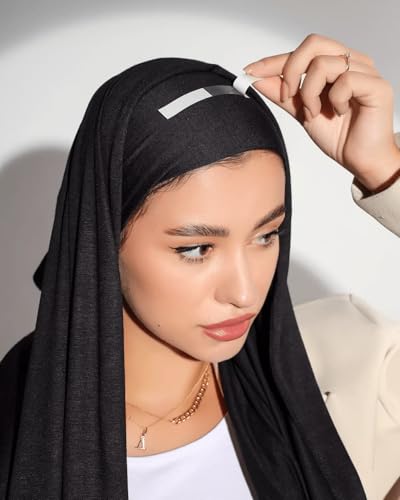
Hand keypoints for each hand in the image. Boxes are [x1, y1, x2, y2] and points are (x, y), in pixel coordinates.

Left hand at [243, 33, 399, 192]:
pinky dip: (334, 100)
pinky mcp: (377, 85)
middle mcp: (351, 62)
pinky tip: (339, 113)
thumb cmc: (340, 136)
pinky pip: (345, 80)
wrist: (360, 160)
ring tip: (314, 113)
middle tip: (288, 96)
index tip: (251, 71)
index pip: (301, 52)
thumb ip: (283, 95)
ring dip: (310, 93)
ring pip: (323, 63)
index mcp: (335, 65)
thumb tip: (258, 79)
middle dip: (291, 71)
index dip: (274, 60)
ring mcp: (366, 71)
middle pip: (313, 44)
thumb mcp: (302, 113)